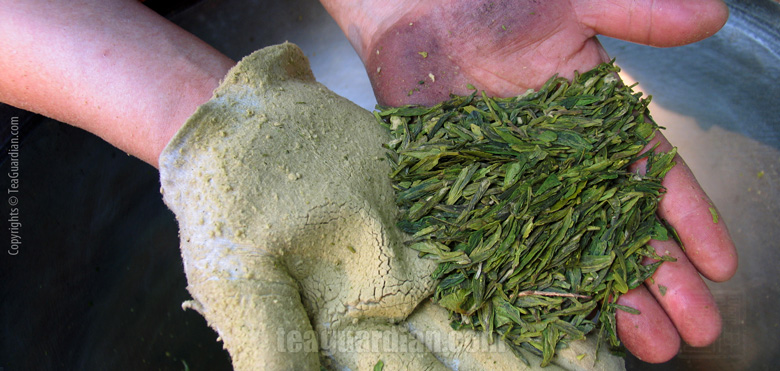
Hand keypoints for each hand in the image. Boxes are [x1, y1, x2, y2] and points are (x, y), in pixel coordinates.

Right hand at [159, 43, 623, 369]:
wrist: (241, 126)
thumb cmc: (226, 206)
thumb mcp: (242, 282)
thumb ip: (276, 351)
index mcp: (349, 333)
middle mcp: (394, 304)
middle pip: (470, 351)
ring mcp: (418, 255)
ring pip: (493, 296)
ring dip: (546, 324)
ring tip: (608, 352)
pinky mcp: (433, 209)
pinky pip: (488, 232)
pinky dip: (531, 252)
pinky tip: (577, 268)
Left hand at [322, 0, 736, 362]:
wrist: (418, 7)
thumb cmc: (500, 1)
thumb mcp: (577, 3)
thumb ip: (638, 15)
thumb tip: (715, 14)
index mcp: (600, 123)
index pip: (654, 178)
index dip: (688, 222)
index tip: (719, 266)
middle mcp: (566, 164)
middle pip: (618, 227)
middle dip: (658, 278)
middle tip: (692, 329)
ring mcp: (518, 184)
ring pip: (569, 248)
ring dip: (605, 295)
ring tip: (644, 343)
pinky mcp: (470, 193)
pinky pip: (501, 243)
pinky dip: (526, 281)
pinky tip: (557, 319)